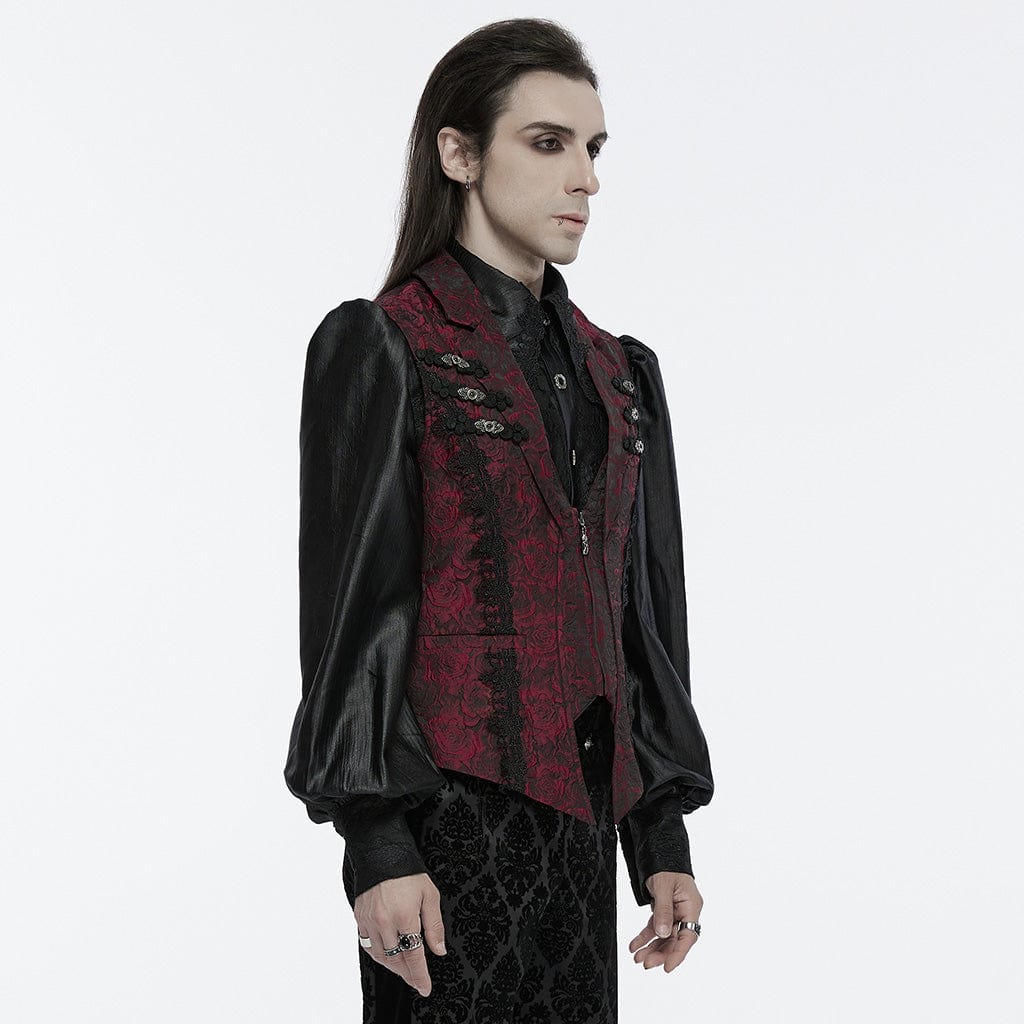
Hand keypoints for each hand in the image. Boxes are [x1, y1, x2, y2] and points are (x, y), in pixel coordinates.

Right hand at [354, 872, 446, 996]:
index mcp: (404, 916)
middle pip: (396, 960)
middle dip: (407, 974)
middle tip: (416, 981)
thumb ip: (434, 925)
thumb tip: (439, 951)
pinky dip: (379, 954)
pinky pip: (368, 944)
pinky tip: (387, 954)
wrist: (381, 853)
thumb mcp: (430, 895)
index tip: (425, 988)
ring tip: (404, 970)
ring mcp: (369, 920)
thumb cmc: (408, 872)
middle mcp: (384, 922)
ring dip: (393, 966)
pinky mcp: (359, 917)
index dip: (420, 975)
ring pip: (380, 956)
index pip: (413, 956)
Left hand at [628, 871, 702, 972]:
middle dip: (660, 953)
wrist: (659, 850)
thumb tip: (662, 933)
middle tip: (646, 963)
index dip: (678, 953)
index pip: (688, 936)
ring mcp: (674, 913)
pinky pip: (654, 927)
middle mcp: (685, 913)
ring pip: (663, 936)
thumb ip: (664, 910)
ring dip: (651, 948)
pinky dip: (644, 936)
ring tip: (637, 958)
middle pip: (674, 939)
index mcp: (691, 907)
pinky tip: (634, 945)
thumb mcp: (664, 886)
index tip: (668, 967)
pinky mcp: (663, 911)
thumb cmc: (666, 865)